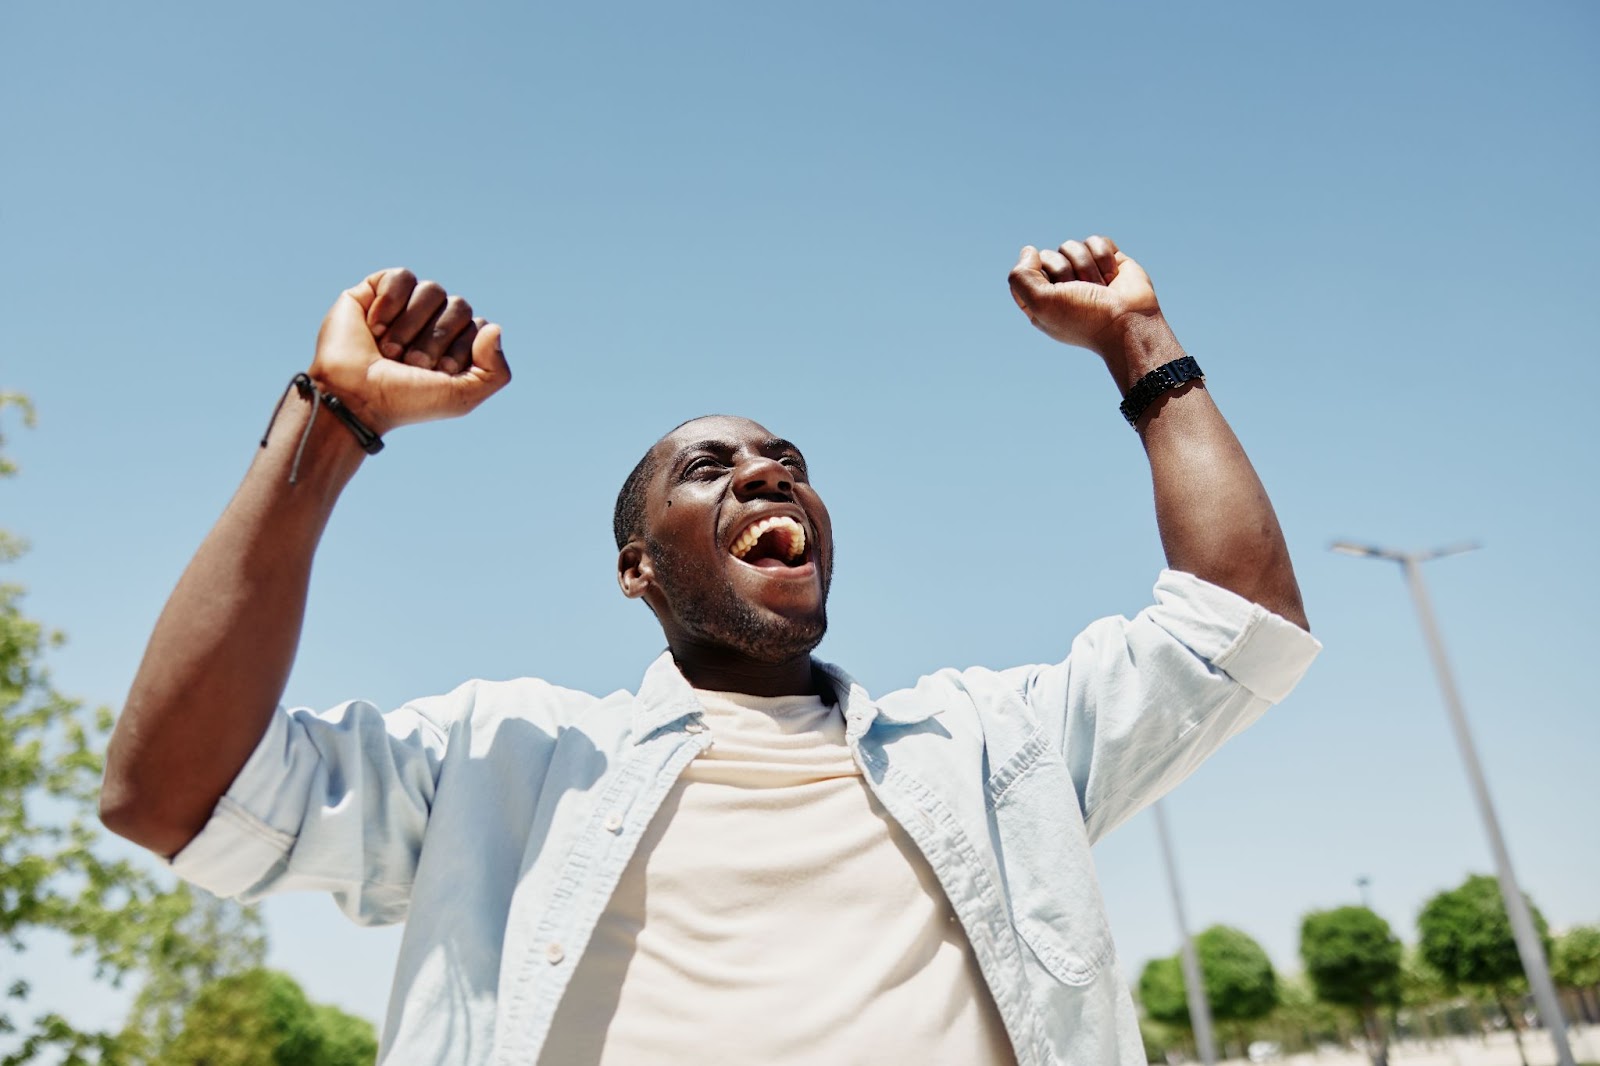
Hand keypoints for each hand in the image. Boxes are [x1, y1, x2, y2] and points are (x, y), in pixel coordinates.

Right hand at [310, 269, 511, 434]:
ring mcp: (406, 306)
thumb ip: (496, 372)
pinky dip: (392, 302)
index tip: (437, 374)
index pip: (478, 327)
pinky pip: (402, 277)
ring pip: (433, 290)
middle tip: (410, 364)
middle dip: (435, 340)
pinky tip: (374, 326)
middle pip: (459, 306)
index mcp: (456, 345)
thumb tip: (493, 327)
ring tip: (388, 350)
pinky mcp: (376, 291)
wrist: (354, 397)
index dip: (459, 350)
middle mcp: (433, 323)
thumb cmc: (406, 400)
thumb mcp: (462, 398)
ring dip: (411, 326)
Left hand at [1007, 236, 1161, 358]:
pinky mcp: (1107, 261)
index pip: (1025, 273)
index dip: (1037, 277)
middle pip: (1049, 256)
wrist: (1129, 322)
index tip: (1051, 293)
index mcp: (1041, 301)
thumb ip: (1020, 277)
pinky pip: (1095, 241)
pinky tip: (1112, 276)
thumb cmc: (1085, 318)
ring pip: (1072, 246)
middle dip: (1065, 272)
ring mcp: (1085, 273)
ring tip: (1099, 288)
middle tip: (1081, 293)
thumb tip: (1029, 250)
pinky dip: (1103, 256)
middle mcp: (1062, 287)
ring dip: (1086, 266)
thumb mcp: (1040, 303)